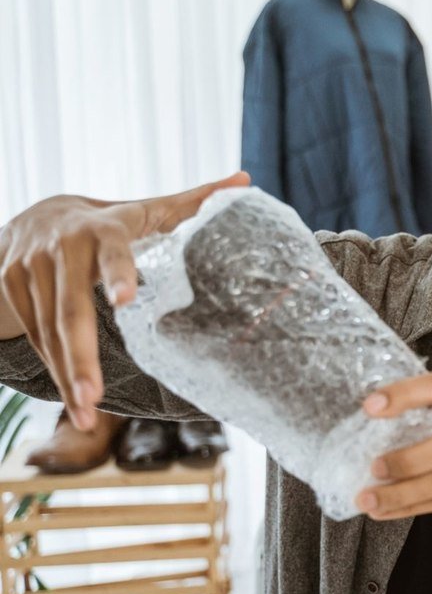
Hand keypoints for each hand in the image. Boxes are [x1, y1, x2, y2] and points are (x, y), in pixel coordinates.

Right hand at [0, 171, 249, 429]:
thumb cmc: (109, 220)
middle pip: (71, 308)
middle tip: (94, 399)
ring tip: (85, 415)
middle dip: (81, 356)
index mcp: (103, 228)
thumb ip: (194, 201)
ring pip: (47, 329)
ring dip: (65, 374)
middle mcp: (61, 246)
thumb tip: (246, 179)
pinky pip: (33, 332)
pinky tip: (72, 398)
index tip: (126, 300)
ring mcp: (29, 267)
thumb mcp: (147, 208)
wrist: (34, 213)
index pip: (113, 250)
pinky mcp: (8, 284)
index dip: (118, 272)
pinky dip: (52, 365)